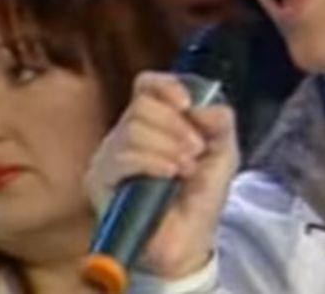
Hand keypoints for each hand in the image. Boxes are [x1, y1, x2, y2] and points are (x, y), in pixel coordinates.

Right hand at [85, 72, 238, 278]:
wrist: (189, 239)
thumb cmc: (202, 194)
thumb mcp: (224, 152)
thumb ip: (221, 122)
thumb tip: (201, 104)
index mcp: (157, 121)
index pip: (146, 85)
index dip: (165, 86)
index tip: (186, 103)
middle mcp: (128, 133)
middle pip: (141, 106)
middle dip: (175, 126)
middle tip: (196, 150)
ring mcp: (111, 156)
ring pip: (132, 130)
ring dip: (168, 147)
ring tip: (186, 169)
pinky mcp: (100, 181)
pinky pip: (122, 158)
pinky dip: (153, 162)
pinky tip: (170, 176)